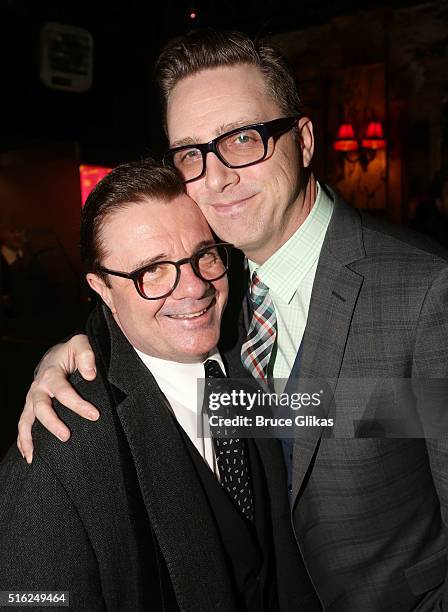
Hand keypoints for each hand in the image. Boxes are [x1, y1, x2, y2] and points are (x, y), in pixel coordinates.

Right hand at [17, 334, 99, 463]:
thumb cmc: (72, 351)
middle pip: (41, 408)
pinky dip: (23, 440)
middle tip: (66, 437)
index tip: (94, 415)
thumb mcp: (80, 344)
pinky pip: (23, 424)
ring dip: (30, 438)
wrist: (57, 355)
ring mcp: (33, 398)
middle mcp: (38, 388)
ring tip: (35, 455)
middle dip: (52, 423)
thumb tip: (90, 374)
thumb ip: (86, 354)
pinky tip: (29, 455)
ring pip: (26, 420)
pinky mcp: (31, 407)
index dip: (78, 404)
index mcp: (51, 374)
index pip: (64, 391)